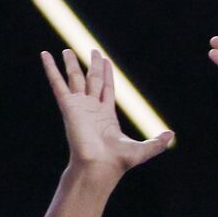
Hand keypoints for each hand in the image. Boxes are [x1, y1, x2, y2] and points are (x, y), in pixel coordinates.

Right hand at [41, 50, 171, 176]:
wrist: (99, 166)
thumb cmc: (118, 161)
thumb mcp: (143, 150)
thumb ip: (157, 142)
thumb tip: (172, 135)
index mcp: (106, 115)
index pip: (106, 89)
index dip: (106, 74)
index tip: (105, 61)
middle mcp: (91, 108)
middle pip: (92, 80)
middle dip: (93, 65)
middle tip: (93, 50)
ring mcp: (79, 106)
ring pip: (75, 79)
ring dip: (71, 64)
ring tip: (68, 50)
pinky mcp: (68, 106)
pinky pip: (58, 83)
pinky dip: (51, 69)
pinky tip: (45, 55)